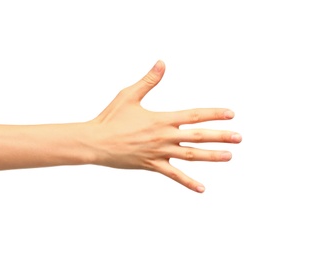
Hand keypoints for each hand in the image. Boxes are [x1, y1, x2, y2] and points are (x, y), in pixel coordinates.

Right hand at [88, 60, 241, 192]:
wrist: (95, 142)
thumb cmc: (110, 117)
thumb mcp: (129, 95)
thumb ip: (148, 80)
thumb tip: (162, 63)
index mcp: (161, 119)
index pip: (193, 115)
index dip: (213, 114)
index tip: (230, 114)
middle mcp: (163, 136)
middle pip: (197, 136)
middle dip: (220, 136)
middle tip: (239, 138)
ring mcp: (158, 152)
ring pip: (190, 156)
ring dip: (211, 156)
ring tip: (229, 156)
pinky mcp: (151, 165)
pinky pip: (173, 175)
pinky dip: (188, 182)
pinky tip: (202, 188)